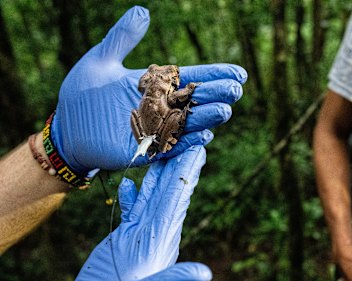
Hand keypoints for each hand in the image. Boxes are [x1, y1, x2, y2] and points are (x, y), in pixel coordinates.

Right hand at [30, 146, 211, 280]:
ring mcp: (138, 239)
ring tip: (167, 147)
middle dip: (180, 163)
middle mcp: (155, 238)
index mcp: (162, 246)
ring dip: (160, 172)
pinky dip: (134, 194)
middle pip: (170, 192)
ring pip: (152, 197)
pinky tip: (133, 180)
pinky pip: (131, 211)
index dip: (188, 173)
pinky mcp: (121, 243)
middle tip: (191, 132)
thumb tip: (205, 274)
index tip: (201, 145)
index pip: (177, 202)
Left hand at [51, 6, 246, 172]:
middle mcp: (163, 107)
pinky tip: (203, 133)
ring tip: (225, 110)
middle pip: (196, 100)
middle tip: (236, 89)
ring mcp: (158, 128)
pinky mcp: (149, 149)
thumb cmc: (81, 96)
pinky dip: (188, 140)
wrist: (66, 130)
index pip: (192, 77)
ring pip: (189, 123)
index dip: (216, 75)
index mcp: (156, 85)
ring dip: (208, 117)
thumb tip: (143, 11)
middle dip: (217, 94)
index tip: (239, 72)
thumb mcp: (101, 61)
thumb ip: (122, 38)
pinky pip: (173, 145)